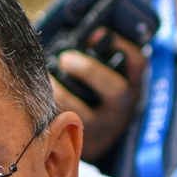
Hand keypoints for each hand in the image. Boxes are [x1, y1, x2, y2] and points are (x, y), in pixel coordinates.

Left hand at [51, 30, 145, 161]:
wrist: (92, 142)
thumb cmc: (94, 97)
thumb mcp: (105, 79)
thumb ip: (97, 57)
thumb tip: (83, 35)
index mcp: (131, 87)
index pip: (138, 64)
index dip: (121, 46)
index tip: (96, 34)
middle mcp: (122, 110)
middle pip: (117, 90)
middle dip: (89, 70)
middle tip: (65, 58)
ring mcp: (103, 129)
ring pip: (84, 112)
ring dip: (61, 92)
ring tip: (45, 78)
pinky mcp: (81, 142)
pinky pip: (63, 126)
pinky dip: (49, 110)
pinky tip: (38, 97)